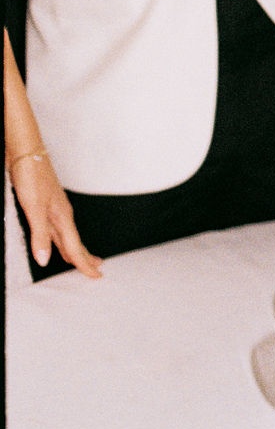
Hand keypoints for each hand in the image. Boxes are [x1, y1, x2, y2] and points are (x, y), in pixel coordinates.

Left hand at [8, 153, 102, 278]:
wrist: (25, 152)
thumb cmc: (32, 174)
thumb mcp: (34, 208)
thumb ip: (40, 235)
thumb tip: (44, 259)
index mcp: (61, 216)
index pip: (75, 247)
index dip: (83, 263)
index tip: (95, 276)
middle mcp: (60, 213)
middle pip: (75, 241)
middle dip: (84, 257)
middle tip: (94, 270)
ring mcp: (53, 207)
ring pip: (66, 234)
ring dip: (73, 248)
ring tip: (78, 258)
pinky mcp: (43, 202)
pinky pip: (57, 227)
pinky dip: (60, 238)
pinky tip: (55, 237)